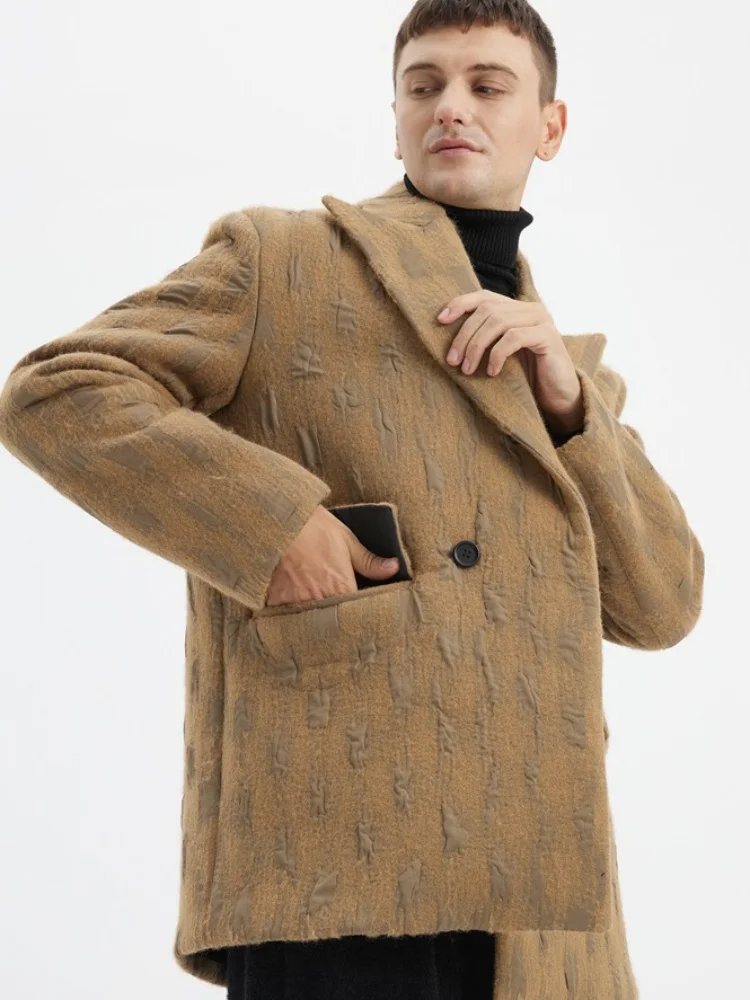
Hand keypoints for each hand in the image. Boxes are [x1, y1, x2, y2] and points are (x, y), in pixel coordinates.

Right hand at [264, 505, 400, 607]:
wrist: (278, 520)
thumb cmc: (314, 527)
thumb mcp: (346, 540)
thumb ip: (370, 562)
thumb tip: (394, 569)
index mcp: (342, 588)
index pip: (355, 613)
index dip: (355, 613)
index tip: (354, 610)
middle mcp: (321, 600)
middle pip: (331, 620)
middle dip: (333, 618)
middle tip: (331, 610)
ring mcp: (297, 602)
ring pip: (309, 620)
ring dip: (312, 617)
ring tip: (312, 609)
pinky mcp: (277, 601)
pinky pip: (285, 616)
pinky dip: (288, 613)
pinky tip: (291, 605)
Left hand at [439, 292, 583, 433]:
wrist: (558, 398)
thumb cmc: (525, 378)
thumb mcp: (499, 356)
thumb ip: (483, 340)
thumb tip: (447, 337)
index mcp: (517, 309)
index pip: (484, 296)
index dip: (460, 304)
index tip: (440, 320)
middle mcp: (530, 309)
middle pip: (487, 310)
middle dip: (465, 335)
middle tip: (452, 360)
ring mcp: (541, 320)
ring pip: (498, 321)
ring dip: (476, 346)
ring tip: (467, 369)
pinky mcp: (549, 336)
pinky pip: (514, 338)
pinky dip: (497, 354)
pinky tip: (492, 372)